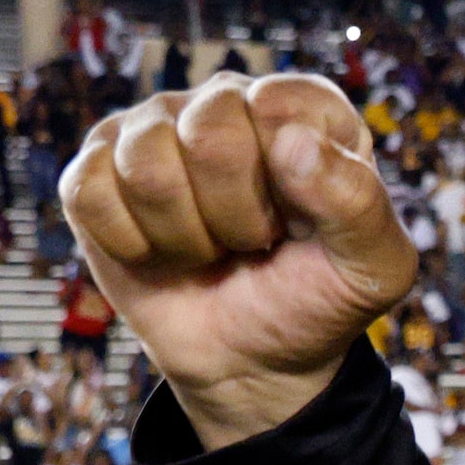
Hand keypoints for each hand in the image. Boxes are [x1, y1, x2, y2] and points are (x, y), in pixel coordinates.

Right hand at [60, 74, 419, 450]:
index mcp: (301, 109)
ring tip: (212, 248)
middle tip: (254, 241)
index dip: (289, 179)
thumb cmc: (317, 301)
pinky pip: (90, 193)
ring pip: (145, 167)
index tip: (301, 220)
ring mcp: (153, 130)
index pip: (278, 104)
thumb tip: (290, 141)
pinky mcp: (95, 170)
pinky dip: (132, 245)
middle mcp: (223, 103)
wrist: (255, 362)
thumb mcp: (374, 268)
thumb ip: (360, 201)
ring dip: (186, 236)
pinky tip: (163, 253)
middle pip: (209, 135)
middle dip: (236, 215)